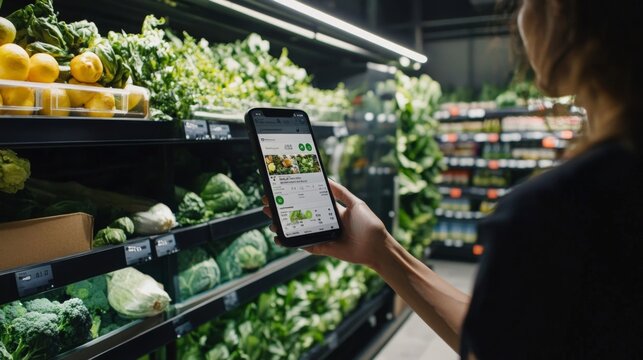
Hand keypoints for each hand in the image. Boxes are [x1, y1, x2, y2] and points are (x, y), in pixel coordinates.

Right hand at [262, 180, 390, 266]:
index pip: (310, 202)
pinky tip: (281, 239)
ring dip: (284, 227)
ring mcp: (323, 236)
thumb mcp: (356, 204)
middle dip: (284, 211)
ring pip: (299, 231)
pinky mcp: (324, 249)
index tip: (282, 191)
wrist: (378, 248)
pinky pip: (306, 246)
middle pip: (300, 216)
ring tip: (271, 222)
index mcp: (333, 211)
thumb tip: (326, 178)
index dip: (296, 197)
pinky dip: (293, 244)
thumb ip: (341, 192)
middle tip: (268, 206)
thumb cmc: (370, 224)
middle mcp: (326, 223)